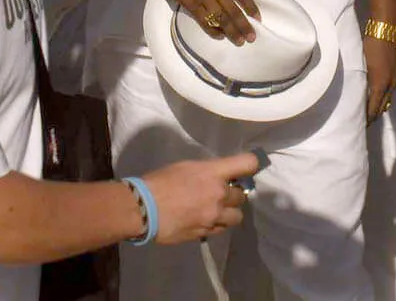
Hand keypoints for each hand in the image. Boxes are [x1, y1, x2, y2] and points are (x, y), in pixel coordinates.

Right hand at [142, 152, 258, 244]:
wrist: (143, 209)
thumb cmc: (160, 182)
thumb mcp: (185, 167)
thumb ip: (206, 172)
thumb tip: (217, 177)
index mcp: (213, 173)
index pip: (247, 163)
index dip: (253, 163)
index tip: (251, 166)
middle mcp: (218, 194)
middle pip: (242, 195)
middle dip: (233, 194)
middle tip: (221, 192)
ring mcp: (213, 216)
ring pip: (236, 217)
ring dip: (229, 212)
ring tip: (216, 210)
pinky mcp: (206, 232)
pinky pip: (220, 229)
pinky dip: (217, 224)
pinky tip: (204, 220)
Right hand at [168, 0, 259, 43]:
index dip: (251, 7)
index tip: (257, 18)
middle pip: (234, 10)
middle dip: (244, 25)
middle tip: (251, 37)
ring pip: (221, 18)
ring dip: (232, 32)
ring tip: (239, 41)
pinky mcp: (192, 5)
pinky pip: (205, 21)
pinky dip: (213, 31)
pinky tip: (220, 36)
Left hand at [362, 34, 395, 123]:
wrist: (387, 29)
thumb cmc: (372, 44)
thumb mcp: (363, 63)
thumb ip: (362, 79)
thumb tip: (357, 92)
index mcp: (381, 84)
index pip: (374, 108)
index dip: (367, 119)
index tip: (359, 126)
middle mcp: (390, 85)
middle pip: (382, 107)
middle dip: (372, 117)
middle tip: (361, 124)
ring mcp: (394, 79)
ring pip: (386, 100)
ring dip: (378, 108)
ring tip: (367, 113)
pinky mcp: (394, 73)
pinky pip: (388, 92)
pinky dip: (382, 99)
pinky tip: (374, 98)